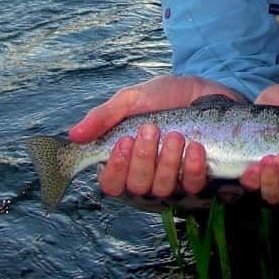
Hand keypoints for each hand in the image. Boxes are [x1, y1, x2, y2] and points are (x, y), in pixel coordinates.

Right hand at [69, 75, 242, 199]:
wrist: (205, 89)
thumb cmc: (166, 96)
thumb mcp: (132, 99)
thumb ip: (104, 117)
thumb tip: (73, 135)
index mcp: (125, 162)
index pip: (110, 183)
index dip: (114, 169)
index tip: (124, 142)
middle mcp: (147, 177)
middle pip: (136, 188)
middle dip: (143, 160)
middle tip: (151, 130)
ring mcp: (173, 181)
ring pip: (163, 189)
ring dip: (167, 162)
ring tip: (175, 135)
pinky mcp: (199, 179)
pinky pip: (192, 185)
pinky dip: (192, 167)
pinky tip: (195, 147)